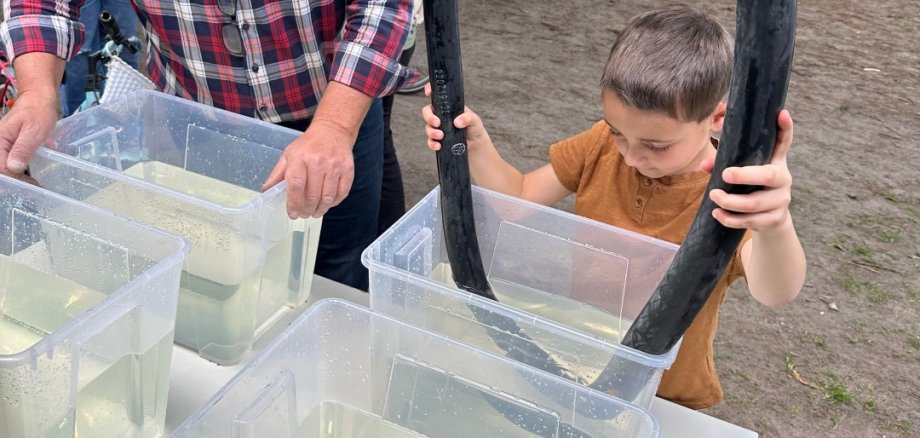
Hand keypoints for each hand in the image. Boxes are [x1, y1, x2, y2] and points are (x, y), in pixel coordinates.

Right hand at [0, 87, 58, 177]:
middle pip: (1, 169)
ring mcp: (2, 146)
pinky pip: (9, 162)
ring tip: (33, 184)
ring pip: (5, 167)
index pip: (2, 168)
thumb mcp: (33, 131)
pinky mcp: (8, 147)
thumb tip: (13, 168)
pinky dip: (18, 170)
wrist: (38, 100)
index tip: (31, 185)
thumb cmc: (38, 112)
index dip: (15, 178)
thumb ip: (22, 149)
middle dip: (15, 180)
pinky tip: (29, 177)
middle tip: (33, 186)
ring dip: (17, 177)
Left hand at [262, 120, 354, 218]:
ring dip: (321, 209)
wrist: (333, 131)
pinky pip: (342, 193)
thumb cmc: (308, 145)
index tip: (293, 214)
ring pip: (328, 197)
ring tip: (315, 212)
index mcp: (299, 158)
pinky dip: (334, 202)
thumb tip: (266, 191)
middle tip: (304, 214)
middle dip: (307, 209)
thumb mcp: (288, 155)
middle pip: (312, 195)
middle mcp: (318, 162)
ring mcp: (334, 166)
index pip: (296, 185)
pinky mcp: (347, 170)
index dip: (294, 203)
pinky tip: (327, 203)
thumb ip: (277, 174)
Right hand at [421, 83, 486, 150]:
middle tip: (437, 123)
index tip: (428, 93)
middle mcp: (440, 115)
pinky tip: (438, 145)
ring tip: (441, 136)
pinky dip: (432, 143)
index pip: (436, 95)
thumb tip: (457, 121)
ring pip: (428, 127)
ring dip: (432, 132)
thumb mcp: (474, 119)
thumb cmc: (474, 127)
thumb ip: (468, 118)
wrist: (475, 143)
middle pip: (427, 112)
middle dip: (429, 117)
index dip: (429, 90)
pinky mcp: (438, 139)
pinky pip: (430, 141)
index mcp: (448, 106)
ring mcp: (438, 127)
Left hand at [701, 109, 793, 232]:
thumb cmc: (751, 188)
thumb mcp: (742, 175)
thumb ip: (724, 165)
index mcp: (776, 162)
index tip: (781, 113)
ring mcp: (781, 200)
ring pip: (756, 203)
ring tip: (714, 196)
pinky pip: (752, 221)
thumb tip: (704, 164)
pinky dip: (732, 219)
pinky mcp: (774, 219)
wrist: (770, 219)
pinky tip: (717, 214)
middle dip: (745, 175)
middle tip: (724, 174)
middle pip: (769, 175)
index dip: (785, 128)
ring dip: (732, 202)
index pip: (783, 142)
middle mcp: (783, 179)